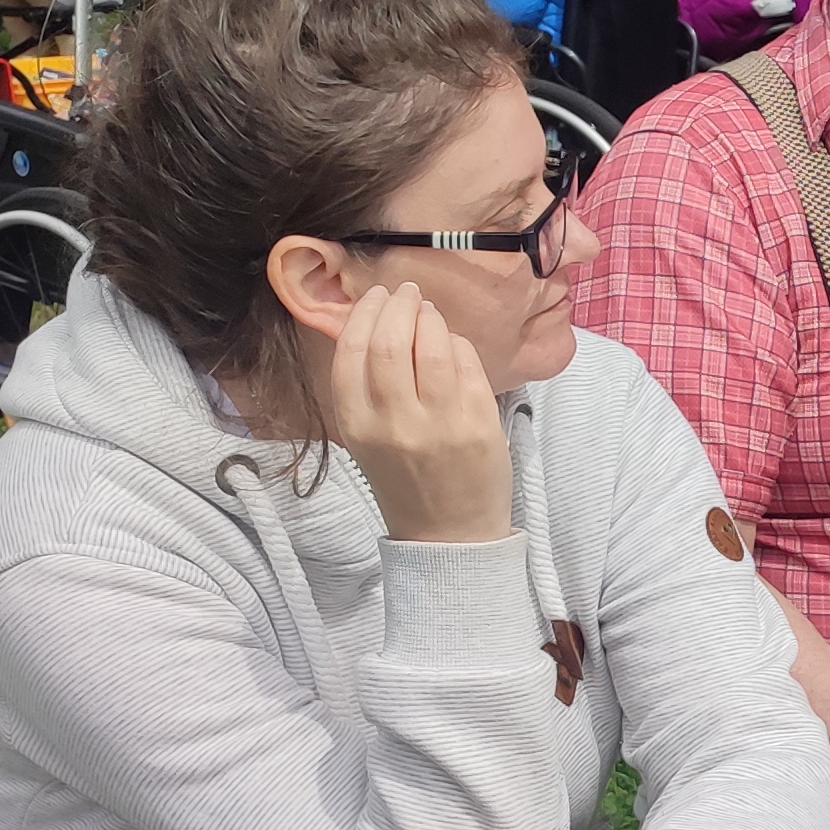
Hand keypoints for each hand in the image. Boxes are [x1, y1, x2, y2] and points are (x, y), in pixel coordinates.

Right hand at [330, 283, 513, 544]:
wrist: (448, 535)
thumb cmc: (406, 479)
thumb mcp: (368, 437)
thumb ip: (366, 387)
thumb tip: (377, 321)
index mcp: (356, 425)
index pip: (351, 352)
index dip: (364, 314)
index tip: (377, 296)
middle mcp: (394, 423)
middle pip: (389, 342)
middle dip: (399, 307)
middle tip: (408, 293)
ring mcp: (439, 424)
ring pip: (431, 347)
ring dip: (431, 319)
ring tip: (429, 311)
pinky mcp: (479, 426)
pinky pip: (467, 366)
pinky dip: (458, 345)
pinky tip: (453, 343)